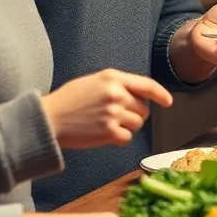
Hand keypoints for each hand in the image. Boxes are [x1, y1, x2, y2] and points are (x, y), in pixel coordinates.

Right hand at [42, 69, 173, 148]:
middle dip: (135, 114)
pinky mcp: (109, 132)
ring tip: (107, 124)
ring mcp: (114, 113)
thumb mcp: (93, 82)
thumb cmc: (68, 100)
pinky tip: (103, 134)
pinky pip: (127, 138)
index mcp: (113, 78)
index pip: (147, 85)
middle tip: (117, 117)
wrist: (48, 118)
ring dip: (127, 127)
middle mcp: (116, 94)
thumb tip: (137, 94)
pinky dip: (119, 139)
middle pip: (144, 109)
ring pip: (137, 124)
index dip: (161, 94)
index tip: (167, 102)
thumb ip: (116, 85)